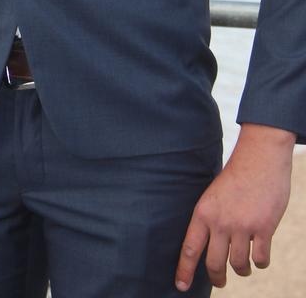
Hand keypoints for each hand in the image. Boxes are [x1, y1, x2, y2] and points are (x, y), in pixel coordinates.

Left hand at [175, 123, 294, 290]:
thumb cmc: (235, 177)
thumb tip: (208, 245)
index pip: (189, 248)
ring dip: (242, 270)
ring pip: (239, 265)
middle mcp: (220, 222)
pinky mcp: (264, 228)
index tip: (180, 286)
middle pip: (214, 263)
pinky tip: (259, 256)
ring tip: (243, 267)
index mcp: (203, 213)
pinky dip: (261, 262)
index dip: (184, 270)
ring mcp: (242, 226)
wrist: (258, 159)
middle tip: (219, 282)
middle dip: (216, 278)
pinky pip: (261, 259)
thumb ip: (210, 219)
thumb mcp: (212, 196)